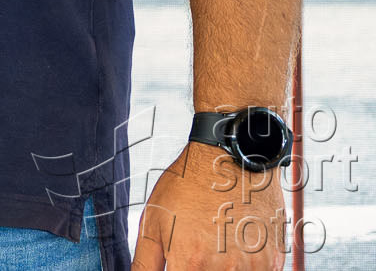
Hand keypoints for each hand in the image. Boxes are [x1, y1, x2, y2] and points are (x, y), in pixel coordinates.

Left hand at [134, 142, 285, 269]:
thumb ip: (145, 263)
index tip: (177, 265)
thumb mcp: (151, 221)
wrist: (229, 159)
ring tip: (215, 241)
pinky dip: (243, 266)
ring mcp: (254, 267)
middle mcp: (225, 269)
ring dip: (221, 268)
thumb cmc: (187, 186)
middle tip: (196, 248)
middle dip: (196, 269)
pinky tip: (233, 245)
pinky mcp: (274, 260)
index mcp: (190, 263)